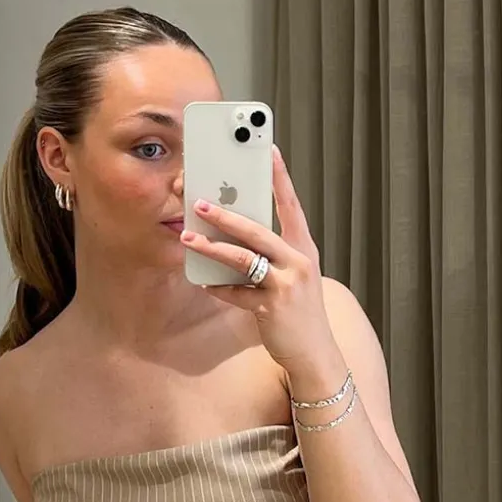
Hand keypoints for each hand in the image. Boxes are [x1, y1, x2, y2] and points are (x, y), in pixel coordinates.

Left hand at [180, 146, 334, 376]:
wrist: (314, 351)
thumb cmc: (299, 309)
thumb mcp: (294, 275)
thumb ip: (273, 253)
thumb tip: (237, 233)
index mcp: (304, 248)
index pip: (291, 205)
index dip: (280, 177)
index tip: (268, 150)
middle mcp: (298, 262)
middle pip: (258, 230)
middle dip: (227, 215)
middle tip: (200, 202)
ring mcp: (286, 285)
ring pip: (243, 259)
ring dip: (212, 247)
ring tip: (188, 238)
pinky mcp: (272, 308)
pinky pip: (237, 293)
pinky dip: (218, 287)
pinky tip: (204, 280)